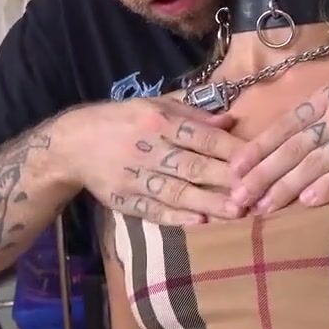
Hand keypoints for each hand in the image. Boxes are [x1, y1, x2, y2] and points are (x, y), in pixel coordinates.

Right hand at [57, 97, 247, 223]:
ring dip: (208, 202)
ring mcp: (135, 177)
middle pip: (193, 165)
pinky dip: (176, 216)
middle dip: (225, 179)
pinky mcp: (125, 200)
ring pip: (177, 191)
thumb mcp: (154, 105)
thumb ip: (193, 112)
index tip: (258, 159)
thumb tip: (230, 121)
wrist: (71, 145)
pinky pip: (154, 210)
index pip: (202, 137)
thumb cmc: (121, 120)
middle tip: (255, 191)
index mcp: (158, 122)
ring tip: (235, 212)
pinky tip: (199, 223)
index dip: (231, 149)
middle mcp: (149, 149)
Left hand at [226, 25, 328, 211]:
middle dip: (261, 176)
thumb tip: (306, 101)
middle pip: (292, 149)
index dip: (258, 147)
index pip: (286, 124)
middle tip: (235, 199)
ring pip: (315, 164)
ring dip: (286, 188)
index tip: (234, 167)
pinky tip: (308, 202)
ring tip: (261, 208)